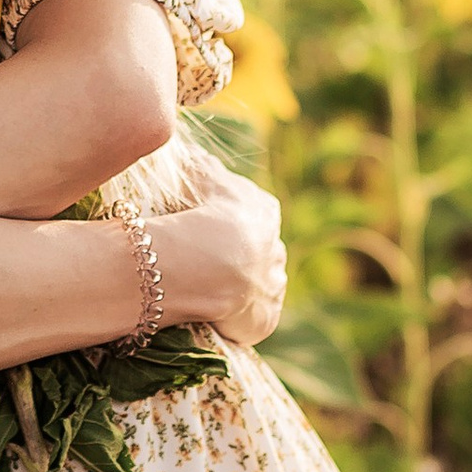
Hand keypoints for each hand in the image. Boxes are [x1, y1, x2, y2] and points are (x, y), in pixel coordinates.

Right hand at [156, 153, 285, 349]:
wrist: (213, 261)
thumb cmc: (206, 211)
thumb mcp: (201, 175)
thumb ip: (202, 165)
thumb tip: (194, 153)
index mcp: (265, 212)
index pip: (255, 214)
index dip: (232, 222)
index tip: (210, 228)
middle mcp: (276, 249)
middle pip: (261, 251)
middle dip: (242, 256)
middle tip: (206, 262)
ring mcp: (273, 285)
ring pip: (262, 285)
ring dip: (243, 287)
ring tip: (210, 290)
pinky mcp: (266, 318)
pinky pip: (256, 317)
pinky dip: (240, 316)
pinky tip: (219, 314)